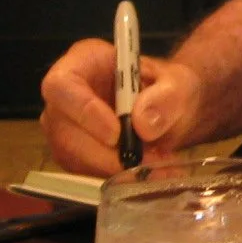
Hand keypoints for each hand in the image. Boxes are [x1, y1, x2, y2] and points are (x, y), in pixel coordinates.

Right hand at [39, 38, 205, 174]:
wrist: (170, 111)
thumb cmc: (167, 88)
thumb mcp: (179, 84)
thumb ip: (167, 97)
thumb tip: (143, 123)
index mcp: (83, 62)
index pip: (62, 86)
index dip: (83, 111)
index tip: (115, 135)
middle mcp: (65, 96)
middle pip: (62, 130)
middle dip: (103, 154)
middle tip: (144, 162)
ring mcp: (65, 127)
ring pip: (71, 157)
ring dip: (112, 171)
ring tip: (154, 169)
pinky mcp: (74, 155)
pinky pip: (84, 173)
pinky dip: (115, 180)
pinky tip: (145, 175)